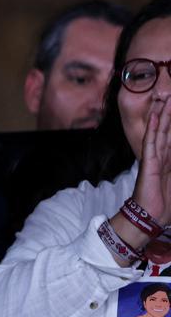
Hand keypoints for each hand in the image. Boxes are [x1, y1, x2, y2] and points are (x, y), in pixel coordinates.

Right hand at [132, 98, 170, 225]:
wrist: (150, 217)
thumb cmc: (165, 204)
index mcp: (170, 161)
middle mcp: (162, 156)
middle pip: (167, 130)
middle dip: (170, 113)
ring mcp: (154, 158)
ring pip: (159, 132)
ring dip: (162, 115)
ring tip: (163, 99)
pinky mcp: (149, 163)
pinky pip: (151, 143)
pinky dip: (152, 129)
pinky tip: (153, 117)